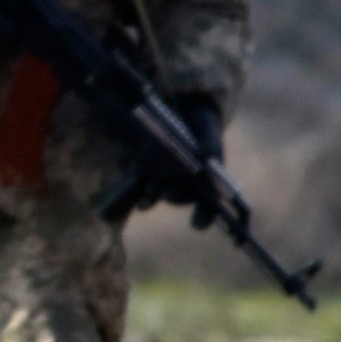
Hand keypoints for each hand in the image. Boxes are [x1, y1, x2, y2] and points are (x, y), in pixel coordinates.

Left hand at [137, 94, 224, 222]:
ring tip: (144, 202)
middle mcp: (185, 184)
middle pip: (180, 198)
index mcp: (207, 181)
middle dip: (175, 198)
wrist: (185, 117)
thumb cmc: (204, 129)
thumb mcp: (209, 131)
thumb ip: (210, 142)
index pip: (208, 206)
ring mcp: (164, 178)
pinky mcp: (146, 169)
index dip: (203, 217)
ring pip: (158, 194)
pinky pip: (139, 181)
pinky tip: (130, 183)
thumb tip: (206, 155)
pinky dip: (133, 184)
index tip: (196, 225)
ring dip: (151, 199)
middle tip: (168, 195)